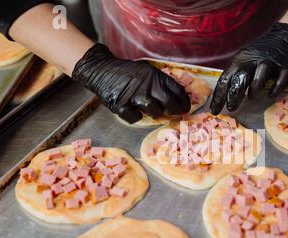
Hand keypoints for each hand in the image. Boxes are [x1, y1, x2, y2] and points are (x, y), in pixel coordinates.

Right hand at [72, 44, 189, 123]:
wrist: (101, 69)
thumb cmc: (127, 72)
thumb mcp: (147, 71)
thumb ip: (160, 82)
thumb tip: (179, 96)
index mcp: (155, 76)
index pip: (177, 91)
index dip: (185, 101)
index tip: (186, 107)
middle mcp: (147, 86)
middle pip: (170, 104)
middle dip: (175, 110)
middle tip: (174, 113)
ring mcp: (134, 96)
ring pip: (155, 112)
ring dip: (155, 113)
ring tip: (150, 108)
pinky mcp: (121, 105)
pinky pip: (135, 118)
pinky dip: (135, 116)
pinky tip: (134, 110)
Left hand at [210, 23, 287, 114]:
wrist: (282, 38)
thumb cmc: (258, 56)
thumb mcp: (242, 62)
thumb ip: (234, 77)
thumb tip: (221, 99)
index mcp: (240, 60)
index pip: (226, 79)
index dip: (219, 95)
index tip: (214, 110)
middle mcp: (254, 60)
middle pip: (241, 76)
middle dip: (234, 93)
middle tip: (231, 107)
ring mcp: (270, 62)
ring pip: (261, 72)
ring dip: (255, 86)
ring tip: (251, 98)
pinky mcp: (285, 66)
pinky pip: (281, 77)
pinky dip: (276, 86)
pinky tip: (271, 95)